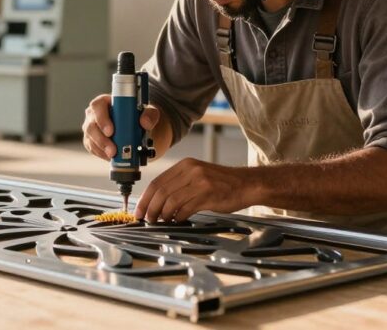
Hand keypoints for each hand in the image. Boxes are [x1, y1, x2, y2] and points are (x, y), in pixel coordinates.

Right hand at [82, 95, 162, 160]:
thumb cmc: (140, 117)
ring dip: (102, 149)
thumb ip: (150, 114)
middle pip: (91, 126)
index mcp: (106, 102)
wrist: (140, 130)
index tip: (111, 131)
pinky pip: (93, 149)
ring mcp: (92, 128)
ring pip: (90, 139)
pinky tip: (111, 157)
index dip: (102, 119)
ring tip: (114, 156)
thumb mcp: (149, 112)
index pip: (98, 106)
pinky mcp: (92, 141)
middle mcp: (95, 114)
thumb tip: (145, 123)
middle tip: (113, 150)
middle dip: (101, 140)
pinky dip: (102, 154)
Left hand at [134, 158, 255, 221]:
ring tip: (162, 221)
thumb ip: (179, 184)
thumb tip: (157, 201)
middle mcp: (190, 171)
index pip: (157, 182)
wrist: (247, 184)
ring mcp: (199, 182)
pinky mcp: (208, 195)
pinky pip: (185, 209)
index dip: (145, 198)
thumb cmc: (222, 183)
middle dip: (150, 208)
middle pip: (160, 191)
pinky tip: (178, 220)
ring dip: (163, 215)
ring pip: (170, 201)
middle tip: (147, 219)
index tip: (139, 210)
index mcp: (185, 165)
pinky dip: (178, 217)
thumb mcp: (198, 175)